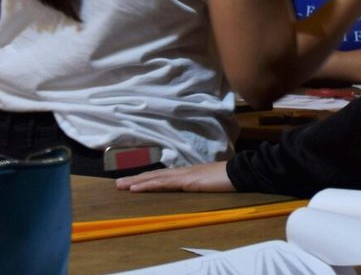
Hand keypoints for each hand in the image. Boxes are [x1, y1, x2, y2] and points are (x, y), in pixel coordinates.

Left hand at [116, 161, 232, 192]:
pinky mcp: (187, 180)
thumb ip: (202, 184)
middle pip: (155, 175)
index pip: (164, 176)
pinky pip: (163, 183)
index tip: (134, 182)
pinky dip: (148, 185)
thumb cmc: (231, 178)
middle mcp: (184, 171)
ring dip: (137, 182)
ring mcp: (185, 175)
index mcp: (190, 173)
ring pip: (155, 178)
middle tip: (118, 184)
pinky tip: (136, 188)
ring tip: (121, 186)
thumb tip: (198, 187)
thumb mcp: (212, 183)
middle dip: (136, 179)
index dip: (148, 178)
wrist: (242, 172)